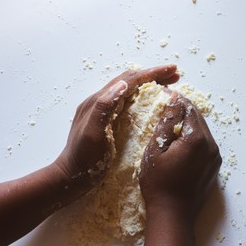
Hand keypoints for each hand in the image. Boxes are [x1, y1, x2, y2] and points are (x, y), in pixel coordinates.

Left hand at [54, 65, 178, 194]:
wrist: (70, 174)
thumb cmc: (83, 158)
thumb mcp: (92, 133)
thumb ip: (104, 108)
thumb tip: (123, 84)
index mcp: (98, 102)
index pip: (129, 80)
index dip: (151, 74)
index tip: (172, 70)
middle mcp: (100, 101)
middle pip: (130, 81)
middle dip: (153, 75)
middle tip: (175, 75)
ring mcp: (103, 109)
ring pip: (129, 89)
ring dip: (149, 83)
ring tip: (168, 84)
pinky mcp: (106, 119)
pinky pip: (127, 100)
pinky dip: (142, 95)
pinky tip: (151, 101)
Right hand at [139, 94, 221, 245]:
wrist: (173, 214)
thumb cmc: (158, 183)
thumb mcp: (156, 150)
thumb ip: (166, 122)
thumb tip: (173, 100)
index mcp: (196, 138)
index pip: (188, 108)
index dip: (176, 100)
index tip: (165, 95)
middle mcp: (211, 145)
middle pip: (198, 117)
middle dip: (183, 110)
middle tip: (166, 109)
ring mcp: (215, 156)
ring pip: (203, 130)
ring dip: (189, 124)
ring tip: (171, 126)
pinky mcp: (215, 165)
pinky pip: (206, 143)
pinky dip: (194, 138)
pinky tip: (181, 144)